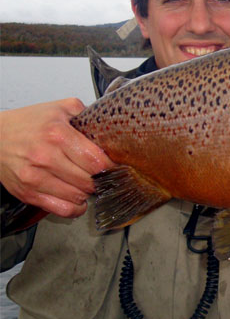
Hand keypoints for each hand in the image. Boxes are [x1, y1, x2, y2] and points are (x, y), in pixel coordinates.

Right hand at [0, 98, 113, 217]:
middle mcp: (46, 157)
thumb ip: (84, 113)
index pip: (96, 161)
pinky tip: (76, 199)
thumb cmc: (27, 123)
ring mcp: (35, 178)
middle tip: (100, 175)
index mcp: (58, 135)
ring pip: (77, 196)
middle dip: (100, 180)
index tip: (113, 166)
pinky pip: (61, 210)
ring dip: (87, 193)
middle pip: (89, 180)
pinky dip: (75, 208)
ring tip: (86, 183)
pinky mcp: (28, 193)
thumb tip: (106, 126)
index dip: (110, 166)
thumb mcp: (58, 108)